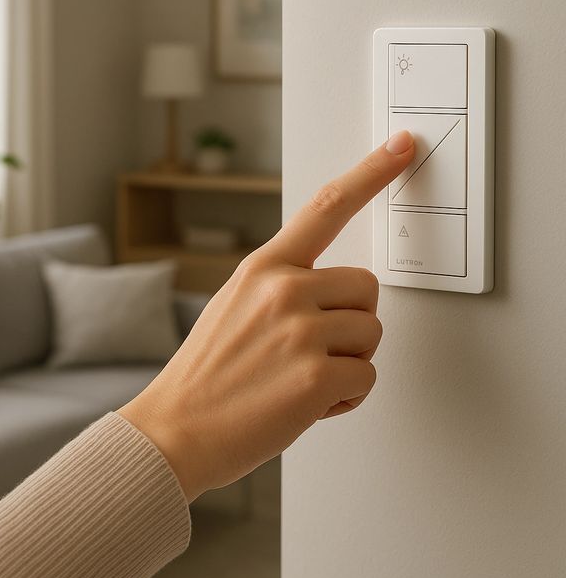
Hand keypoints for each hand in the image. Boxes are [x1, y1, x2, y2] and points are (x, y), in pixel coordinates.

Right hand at [118, 130, 414, 501]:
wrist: (174, 431)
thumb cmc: (207, 375)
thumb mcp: (235, 304)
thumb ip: (283, 285)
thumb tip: (333, 290)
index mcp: (264, 267)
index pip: (327, 207)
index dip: (372, 172)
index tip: (402, 146)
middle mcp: (285, 289)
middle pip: (367, 288)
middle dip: (352, 321)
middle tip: (313, 349)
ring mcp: (301, 331)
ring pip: (371, 334)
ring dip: (348, 362)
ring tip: (302, 379)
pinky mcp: (315, 376)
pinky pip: (367, 378)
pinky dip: (347, 397)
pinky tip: (308, 404)